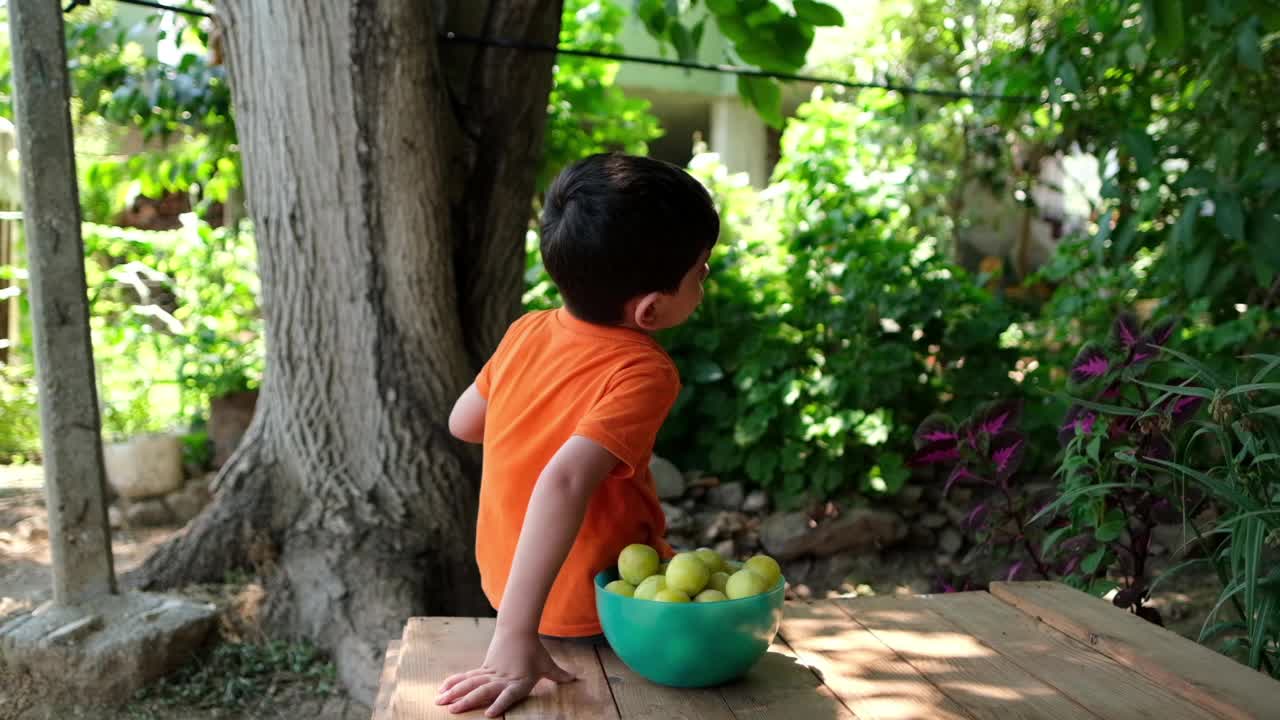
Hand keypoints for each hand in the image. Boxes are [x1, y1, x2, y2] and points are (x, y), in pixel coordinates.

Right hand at [434, 627, 576, 716]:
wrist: (518, 629)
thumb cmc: (534, 650)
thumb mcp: (547, 664)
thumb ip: (559, 675)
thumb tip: (575, 679)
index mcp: (518, 681)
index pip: (508, 695)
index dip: (499, 704)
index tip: (489, 714)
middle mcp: (502, 678)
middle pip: (483, 690)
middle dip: (468, 700)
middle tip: (453, 710)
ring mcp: (490, 673)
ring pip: (470, 683)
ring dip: (455, 693)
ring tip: (441, 701)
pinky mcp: (483, 668)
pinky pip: (467, 677)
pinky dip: (454, 683)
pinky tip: (442, 689)